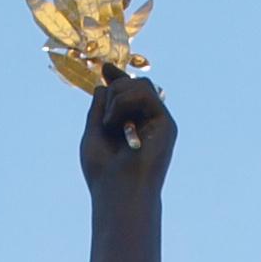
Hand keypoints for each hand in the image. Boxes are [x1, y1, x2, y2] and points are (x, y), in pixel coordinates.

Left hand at [81, 73, 174, 201]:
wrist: (117, 192)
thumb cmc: (103, 171)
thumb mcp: (94, 131)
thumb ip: (99, 106)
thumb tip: (106, 82)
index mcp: (132, 125)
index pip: (129, 92)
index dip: (118, 78)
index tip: (105, 69)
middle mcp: (148, 122)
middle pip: (133, 84)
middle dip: (114, 90)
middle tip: (105, 119)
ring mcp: (158, 122)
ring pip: (140, 84)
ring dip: (118, 97)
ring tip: (109, 123)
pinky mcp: (166, 123)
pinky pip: (146, 93)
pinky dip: (125, 101)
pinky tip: (115, 123)